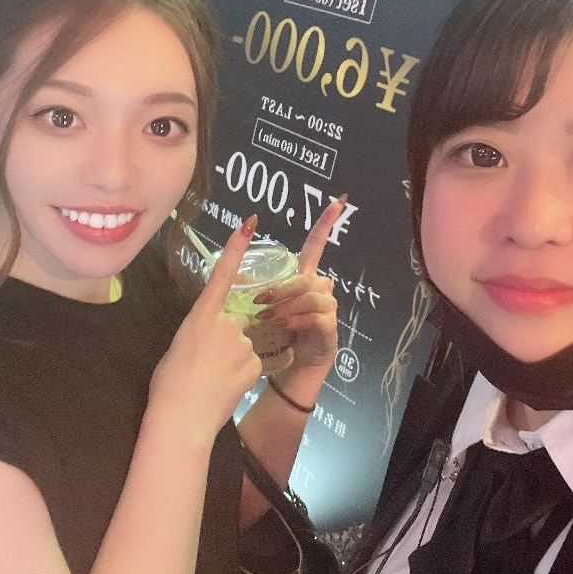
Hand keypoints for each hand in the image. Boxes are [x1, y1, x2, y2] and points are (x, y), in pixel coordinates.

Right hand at [149, 218, 262, 434]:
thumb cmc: (169, 383)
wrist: (182, 418)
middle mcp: (225, 324)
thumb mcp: (178, 345)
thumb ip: (201, 330)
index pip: (221, 275)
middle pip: (234, 320)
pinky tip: (225, 386)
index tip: (250, 224)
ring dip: (233, 356)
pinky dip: (242, 372)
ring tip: (213, 378)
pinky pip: (252, 362)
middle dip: (226, 336)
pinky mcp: (255, 363)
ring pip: (244, 342)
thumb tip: (212, 330)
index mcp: (200, 316)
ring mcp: (243, 344)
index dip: (236, 248)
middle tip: (206, 363)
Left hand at [254, 198, 344, 378]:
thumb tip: (235, 273)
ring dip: (286, 305)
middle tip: (258, 301)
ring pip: (310, 295)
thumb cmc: (276, 337)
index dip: (325, 225)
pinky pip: (316, 316)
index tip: (337, 202)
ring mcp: (328, 310)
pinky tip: (283, 326)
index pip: (315, 247)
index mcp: (304, 280)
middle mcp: (320, 290)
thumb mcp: (264, 308)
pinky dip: (296, 320)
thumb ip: (258, 289)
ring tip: (268, 318)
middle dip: (281, 287)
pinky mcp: (330, 329)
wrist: (290, 371)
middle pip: (305, 276)